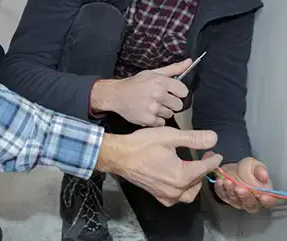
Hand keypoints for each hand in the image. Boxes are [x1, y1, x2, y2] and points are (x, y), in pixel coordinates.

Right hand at [92, 59, 191, 126]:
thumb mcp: (153, 73)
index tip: (170, 92)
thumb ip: (173, 69)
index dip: (177, 92)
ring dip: (162, 112)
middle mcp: (157, 94)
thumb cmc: (135, 84)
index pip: (183, 91)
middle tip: (159, 99)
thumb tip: (189, 62)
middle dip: (170, 103)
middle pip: (178, 105)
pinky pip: (161, 123)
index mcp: (160, 81)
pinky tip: (147, 112)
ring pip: (170, 114)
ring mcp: (152, 108)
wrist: (116, 95)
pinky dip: (155, 120)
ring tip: (151, 105)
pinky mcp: (147, 119)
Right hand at [96, 127, 222, 206]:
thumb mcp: (169, 136)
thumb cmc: (142, 145)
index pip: (205, 168)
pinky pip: (175, 197)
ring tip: (193, 170)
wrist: (119, 155)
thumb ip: (193, 138)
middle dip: (203, 169)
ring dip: (194, 182)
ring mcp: (166, 194)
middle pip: (198, 181)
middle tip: (203, 156)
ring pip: (189, 193)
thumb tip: (213, 138)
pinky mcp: (157, 195)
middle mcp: (176, 189)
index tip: (216, 154)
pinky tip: (178, 181)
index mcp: (182, 175)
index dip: (212, 159)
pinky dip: (181, 190)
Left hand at [207, 154, 275, 212]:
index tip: (264, 196)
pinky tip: (220, 181)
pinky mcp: (225, 197)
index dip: (267, 201)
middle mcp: (251, 201)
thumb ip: (260, 170)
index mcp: (263, 195)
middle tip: (241, 189)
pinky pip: (223, 194)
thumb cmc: (248, 169)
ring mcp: (238, 201)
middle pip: (250, 204)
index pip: (268, 202)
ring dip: (231, 191)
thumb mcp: (255, 166)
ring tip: (228, 182)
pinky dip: (221, 188)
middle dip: (245, 196)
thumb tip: (264, 176)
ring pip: (235, 200)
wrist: (233, 168)